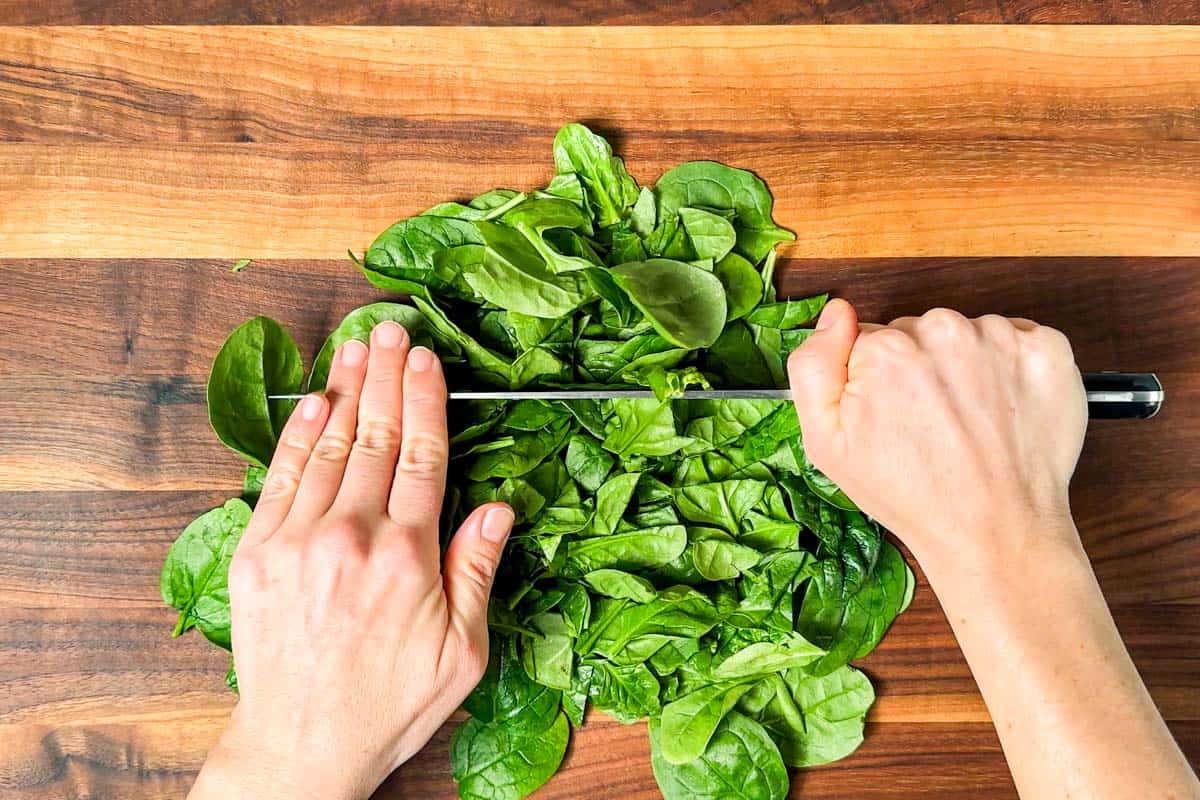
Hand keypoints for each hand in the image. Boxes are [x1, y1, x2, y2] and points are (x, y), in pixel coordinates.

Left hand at [189, 321, 513, 799]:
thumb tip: (497, 506)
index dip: (426, 401)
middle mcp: (352, 537)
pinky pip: (279, 478)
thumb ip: (477, 569)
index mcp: (408, 557)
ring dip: (345, 390)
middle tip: (392, 330)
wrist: (302, 744)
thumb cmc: (388, 703)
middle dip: (386, 376)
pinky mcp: (258, 553)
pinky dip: (296, 435)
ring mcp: (299, 541)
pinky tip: (312, 401)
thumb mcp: (462, 650)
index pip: (422, 456)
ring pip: (328, 446)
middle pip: (375, 437)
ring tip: (357, 347)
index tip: (427, 361)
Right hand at [788, 300, 1086, 573]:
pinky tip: (1002, 409)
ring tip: (968, 422)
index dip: (874, 379)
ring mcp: (1002, 339)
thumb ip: (812, 366)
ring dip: (966, 367)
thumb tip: (836, 314)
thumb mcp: (826, 444)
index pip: (871, 339)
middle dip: (920, 367)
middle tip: (928, 424)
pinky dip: (1012, 366)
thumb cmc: (909, 494)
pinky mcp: (1047, 350)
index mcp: (887, 349)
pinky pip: (1018, 339)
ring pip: (967, 335)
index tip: (889, 414)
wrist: (995, 532)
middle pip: (919, 332)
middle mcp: (945, 332)